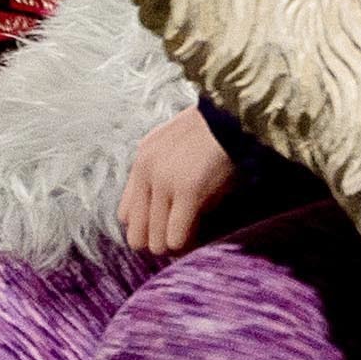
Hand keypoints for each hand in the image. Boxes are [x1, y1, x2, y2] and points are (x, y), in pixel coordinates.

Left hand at [116, 107, 233, 254]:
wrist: (236, 114)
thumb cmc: (215, 131)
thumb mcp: (175, 145)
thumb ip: (161, 170)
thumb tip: (165, 209)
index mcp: (142, 160)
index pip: (124, 214)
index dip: (146, 225)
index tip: (166, 227)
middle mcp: (146, 172)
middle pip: (136, 234)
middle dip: (157, 241)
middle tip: (179, 239)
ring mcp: (165, 182)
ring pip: (155, 241)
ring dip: (172, 245)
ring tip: (191, 239)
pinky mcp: (187, 191)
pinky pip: (176, 238)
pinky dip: (187, 244)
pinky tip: (199, 237)